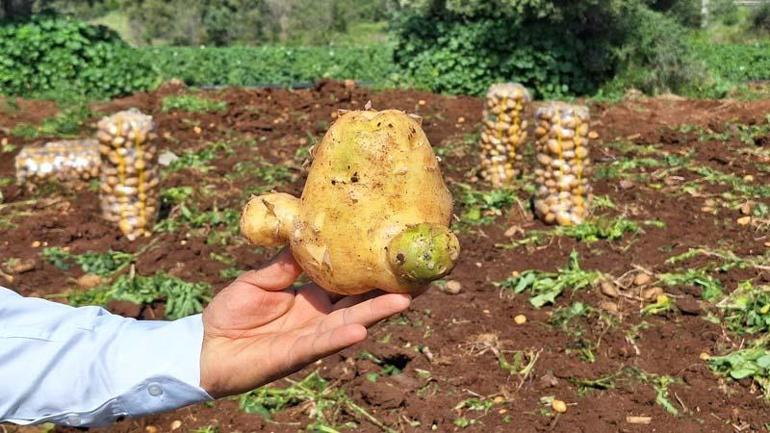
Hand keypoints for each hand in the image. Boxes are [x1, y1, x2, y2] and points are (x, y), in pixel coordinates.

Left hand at [199, 251, 410, 397]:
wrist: (205, 346)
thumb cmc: (230, 312)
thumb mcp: (259, 279)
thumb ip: (285, 263)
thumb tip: (307, 233)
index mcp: (312, 296)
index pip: (349, 282)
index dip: (372, 270)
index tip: (396, 254)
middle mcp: (319, 316)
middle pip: (361, 302)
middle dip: (389, 291)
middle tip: (421, 278)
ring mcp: (311, 336)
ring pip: (350, 322)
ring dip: (377, 313)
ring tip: (405, 299)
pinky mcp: (296, 354)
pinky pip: (321, 344)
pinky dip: (340, 336)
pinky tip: (361, 327)